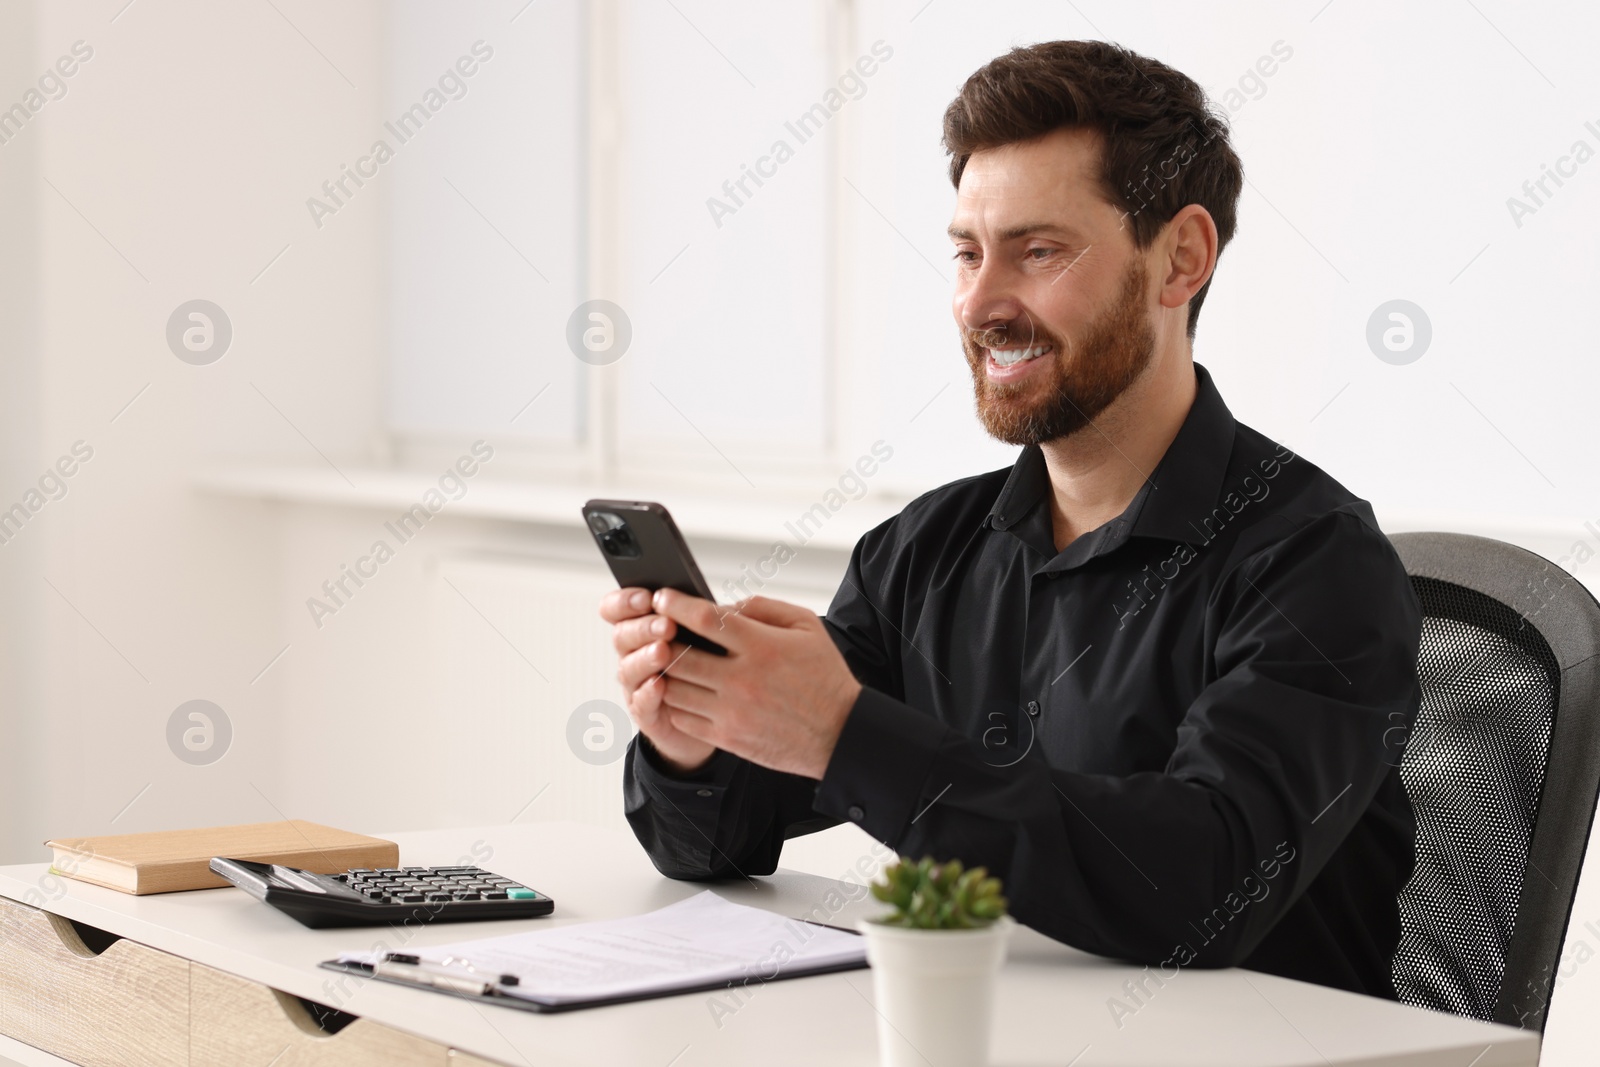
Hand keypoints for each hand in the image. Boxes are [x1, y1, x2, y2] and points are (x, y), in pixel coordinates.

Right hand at [600, 587, 715, 773]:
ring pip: (629, 668)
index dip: (624, 602)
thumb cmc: (712, 662)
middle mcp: (633, 653)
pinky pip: (640, 703)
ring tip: (663, 651)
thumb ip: (707, 615)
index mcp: (642, 626)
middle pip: (622, 636)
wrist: (717, 711)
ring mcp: (636, 684)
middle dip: (643, 628)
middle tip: (667, 625)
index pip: (616, 609)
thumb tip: (720, 603)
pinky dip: (647, 693)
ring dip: (644, 658)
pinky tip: (659, 684)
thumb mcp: (711, 632)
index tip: (647, 597)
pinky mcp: (646, 713)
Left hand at [647, 589, 862, 779]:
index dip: (676, 605)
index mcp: (762, 647)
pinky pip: (681, 717)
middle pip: (678, 654)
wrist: (840, 733)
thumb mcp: (806, 626)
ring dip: (663, 671)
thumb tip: (722, 606)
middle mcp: (742, 680)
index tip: (662, 597)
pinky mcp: (727, 737)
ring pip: (673, 688)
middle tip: (654, 630)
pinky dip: (673, 701)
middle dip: (660, 639)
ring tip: (664, 660)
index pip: (704, 619)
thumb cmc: (824, 676)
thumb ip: (762, 608)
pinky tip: (679, 690)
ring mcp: (732, 712)